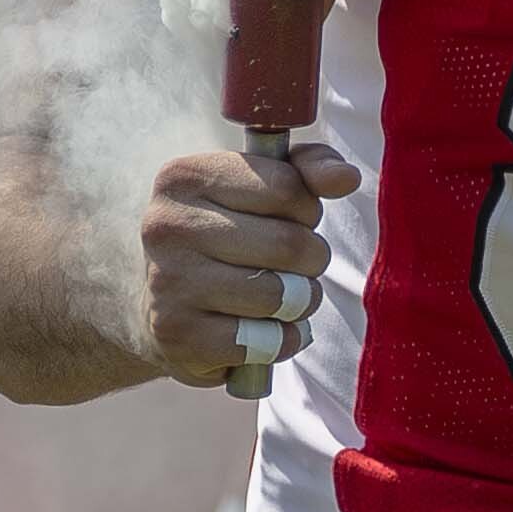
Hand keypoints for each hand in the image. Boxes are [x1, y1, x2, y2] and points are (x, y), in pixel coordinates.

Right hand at [133, 139, 355, 390]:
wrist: (165, 309)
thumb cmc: (228, 239)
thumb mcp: (263, 189)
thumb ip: (308, 170)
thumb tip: (347, 177)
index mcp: (184, 177)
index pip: (286, 187)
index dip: (306, 210)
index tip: (289, 220)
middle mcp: (166, 225)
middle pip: (289, 244)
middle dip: (310, 260)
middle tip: (292, 267)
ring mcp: (167, 282)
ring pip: (280, 296)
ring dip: (299, 303)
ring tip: (280, 299)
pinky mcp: (177, 335)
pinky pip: (266, 341)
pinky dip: (280, 341)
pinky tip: (260, 332)